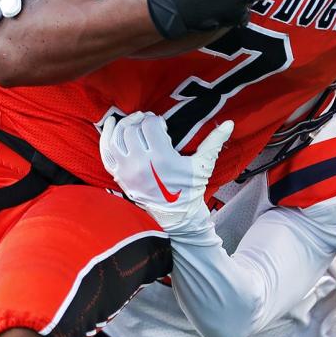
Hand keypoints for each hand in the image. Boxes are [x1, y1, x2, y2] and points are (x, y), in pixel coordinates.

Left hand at [99, 111, 233, 238]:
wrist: (174, 216)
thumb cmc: (190, 190)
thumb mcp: (203, 165)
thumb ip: (214, 142)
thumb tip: (229, 123)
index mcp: (161, 159)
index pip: (150, 125)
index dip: (155, 120)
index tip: (162, 125)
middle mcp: (140, 163)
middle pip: (132, 129)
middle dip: (140, 120)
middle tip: (148, 121)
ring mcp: (126, 171)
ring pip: (117, 137)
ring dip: (124, 125)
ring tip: (133, 121)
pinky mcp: (118, 176)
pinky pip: (106, 152)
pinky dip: (106, 136)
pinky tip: (112, 125)